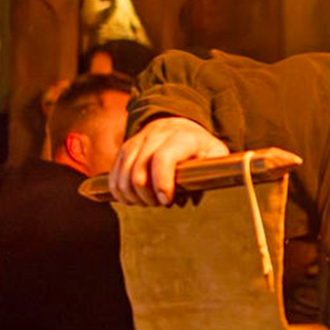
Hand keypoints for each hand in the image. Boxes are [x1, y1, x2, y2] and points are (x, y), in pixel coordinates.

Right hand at [109, 116, 229, 205]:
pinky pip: (114, 174)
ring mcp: (137, 141)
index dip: (162, 183)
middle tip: (160, 203)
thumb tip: (194, 198)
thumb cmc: (200, 146)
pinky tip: (132, 199)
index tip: (166, 200)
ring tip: (149, 202)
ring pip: (123, 175)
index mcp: (181, 137)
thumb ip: (214, 173)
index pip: (163, 159)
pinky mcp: (125, 149)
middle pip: (138, 171)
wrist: (179, 126)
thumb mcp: (216, 154)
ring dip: (133, 196)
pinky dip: (120, 191)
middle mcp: (156, 135)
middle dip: (147, 195)